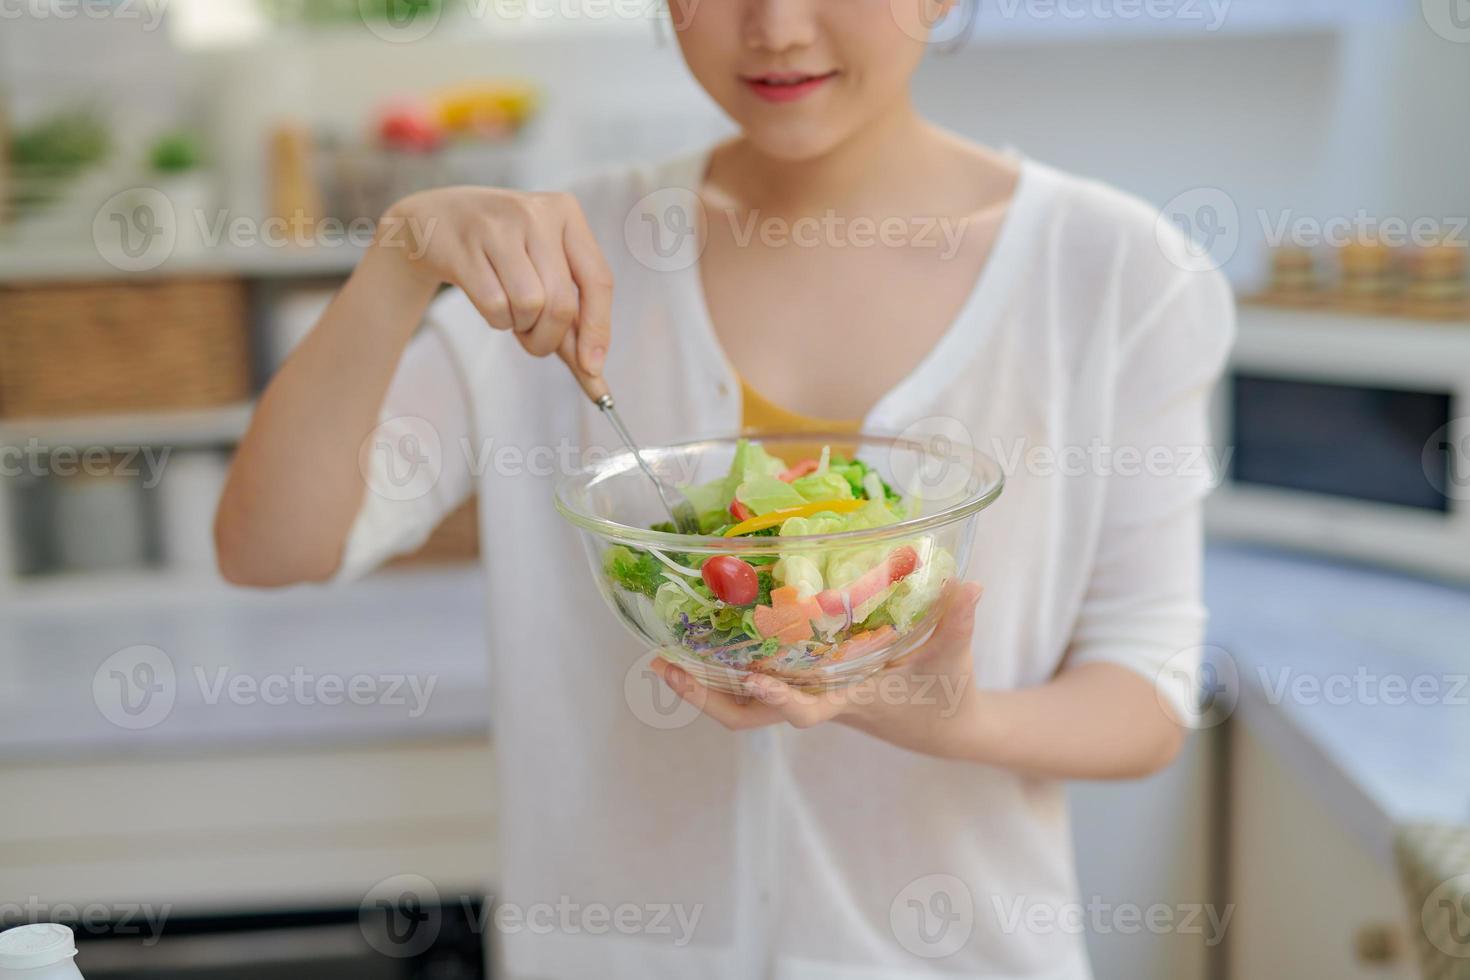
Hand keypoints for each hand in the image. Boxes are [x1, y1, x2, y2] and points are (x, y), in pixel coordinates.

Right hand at [377, 187, 612, 376]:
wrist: (434, 220)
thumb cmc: (501, 251)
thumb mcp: (543, 267)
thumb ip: (572, 317)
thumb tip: (594, 372)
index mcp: (567, 213)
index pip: (598, 281)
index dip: (598, 330)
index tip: (593, 367)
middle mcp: (537, 214)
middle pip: (561, 303)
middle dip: (549, 338)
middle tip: (534, 341)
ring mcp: (499, 227)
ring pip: (529, 305)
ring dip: (520, 325)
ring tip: (509, 310)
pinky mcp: (464, 246)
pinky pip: (495, 305)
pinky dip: (496, 319)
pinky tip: (488, 301)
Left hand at [650, 582, 985, 759]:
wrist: (945, 728)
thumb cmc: (946, 695)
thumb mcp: (953, 657)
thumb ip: (958, 621)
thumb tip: (969, 584)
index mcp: (847, 701)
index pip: (803, 710)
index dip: (777, 696)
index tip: (751, 675)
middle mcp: (816, 700)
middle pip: (748, 716)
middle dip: (705, 698)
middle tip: (664, 666)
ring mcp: (806, 694)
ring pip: (743, 704)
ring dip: (704, 684)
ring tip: (663, 655)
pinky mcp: (805, 684)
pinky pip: (756, 684)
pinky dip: (727, 668)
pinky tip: (704, 640)